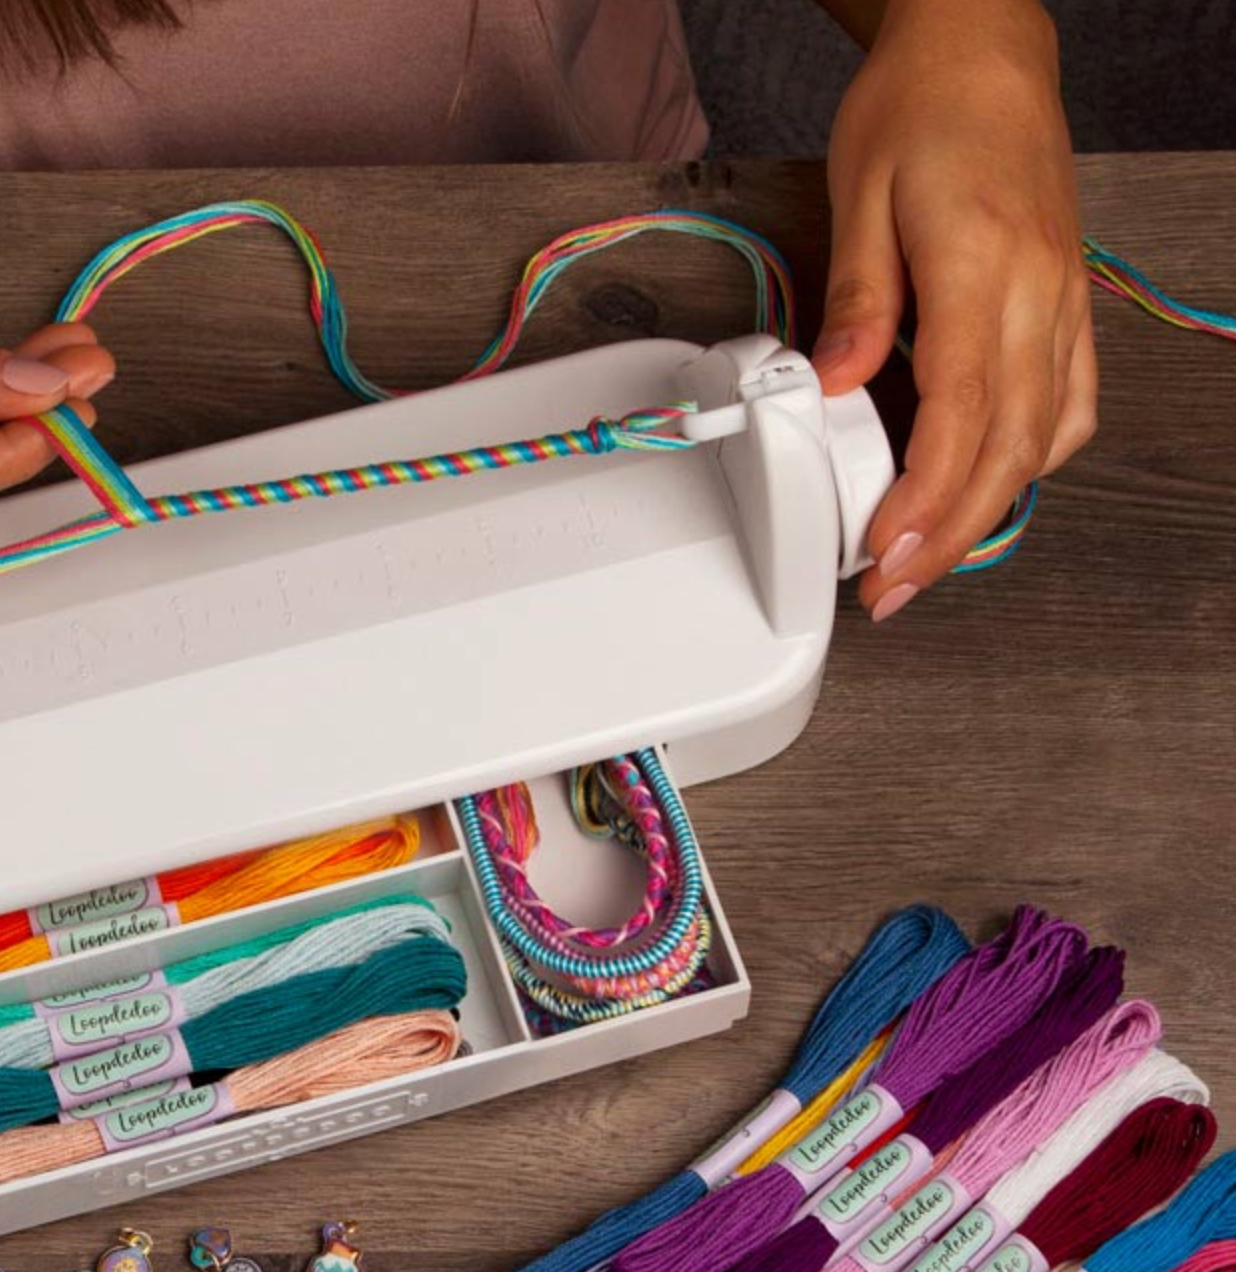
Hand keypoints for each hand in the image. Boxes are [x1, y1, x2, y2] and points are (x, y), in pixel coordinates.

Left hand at [811, 0, 1094, 616]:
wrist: (983, 49)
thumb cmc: (920, 110)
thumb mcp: (859, 193)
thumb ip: (853, 299)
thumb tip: (828, 384)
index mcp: (982, 266)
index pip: (960, 412)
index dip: (925, 498)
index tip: (887, 552)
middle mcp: (1038, 292)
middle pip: (1007, 448)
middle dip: (950, 535)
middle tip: (894, 591)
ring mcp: (1062, 301)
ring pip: (1044, 437)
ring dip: (989, 512)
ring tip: (930, 562)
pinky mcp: (1069, 305)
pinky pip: (1070, 403)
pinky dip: (1034, 460)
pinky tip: (991, 488)